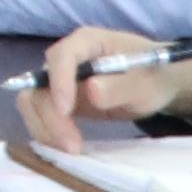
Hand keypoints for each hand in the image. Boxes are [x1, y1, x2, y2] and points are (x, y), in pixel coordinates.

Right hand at [27, 28, 191, 150]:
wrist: (157, 82)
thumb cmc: (153, 74)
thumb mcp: (145, 82)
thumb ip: (120, 86)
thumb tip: (91, 91)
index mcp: (87, 42)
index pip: (62, 57)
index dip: (59, 82)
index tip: (67, 111)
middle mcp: (66, 59)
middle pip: (39, 84)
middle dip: (50, 116)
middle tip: (72, 146)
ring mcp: (59, 80)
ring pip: (34, 102)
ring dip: (45, 127)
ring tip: (71, 149)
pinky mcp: (59, 99)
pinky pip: (41, 115)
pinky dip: (48, 132)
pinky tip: (68, 146)